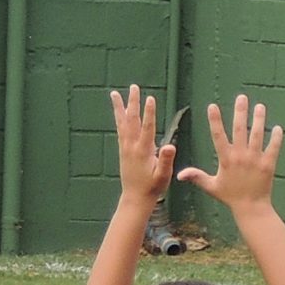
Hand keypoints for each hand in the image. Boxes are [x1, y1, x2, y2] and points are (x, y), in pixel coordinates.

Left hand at [110, 86, 174, 204]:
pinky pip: (120, 129)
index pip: (147, 127)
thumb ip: (166, 160)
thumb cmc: (153, 188)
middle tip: (133, 87)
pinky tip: (119, 112)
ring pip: (122, 123)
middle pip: (132, 120)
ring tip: (115, 93)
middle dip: (133, 103)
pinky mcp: (122, 150)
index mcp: (143, 151)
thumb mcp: (163, 176)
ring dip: (120, 107)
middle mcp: (131, 146)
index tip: (150, 98)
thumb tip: (170, 145)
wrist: (135, 198)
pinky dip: (118, 118)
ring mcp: (125, 147)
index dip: (149, 112)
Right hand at [175, 96, 280, 211]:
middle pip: (239, 129)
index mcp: (226, 159)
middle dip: (240, 112)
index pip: (218, 135)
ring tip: (260, 106)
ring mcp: (256, 159)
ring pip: (257, 135)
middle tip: (242, 97)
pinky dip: (276, 138)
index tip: (212, 106)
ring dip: (259, 119)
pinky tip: (277, 127)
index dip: (215, 120)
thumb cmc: (230, 196)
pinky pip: (274, 148)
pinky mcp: (269, 164)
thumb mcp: (211, 186)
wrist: (251, 207)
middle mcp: (240, 156)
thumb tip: (178, 174)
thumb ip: (197, 176)